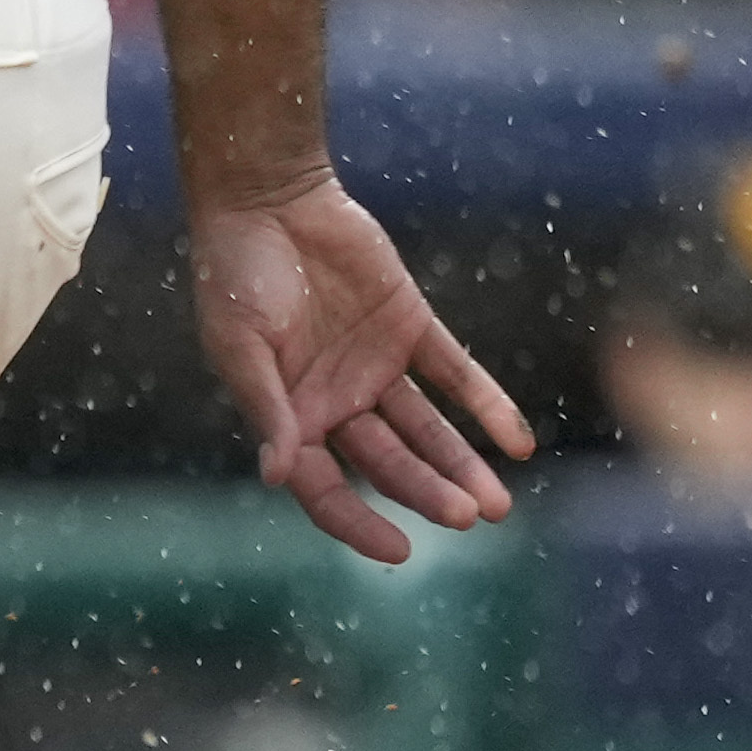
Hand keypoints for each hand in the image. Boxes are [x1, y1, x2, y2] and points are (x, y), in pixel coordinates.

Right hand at [190, 172, 531, 561]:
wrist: (267, 198)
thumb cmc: (233, 273)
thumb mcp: (239, 344)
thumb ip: (267, 406)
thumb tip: (277, 476)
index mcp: (290, 414)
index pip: (325, 488)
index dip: (357, 523)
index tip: (400, 552)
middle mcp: (336, 400)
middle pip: (390, 465)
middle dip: (429, 493)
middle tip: (471, 517)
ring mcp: (377, 365)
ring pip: (429, 431)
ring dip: (463, 466)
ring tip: (501, 506)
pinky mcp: (410, 327)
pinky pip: (456, 374)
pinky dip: (489, 407)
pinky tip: (518, 444)